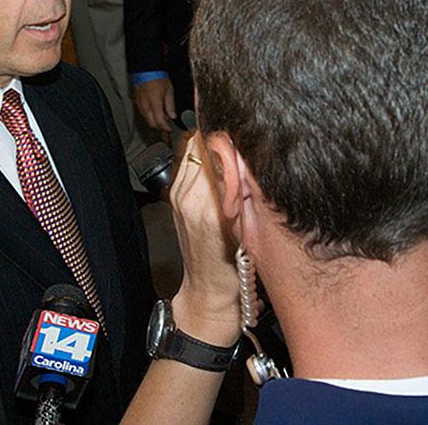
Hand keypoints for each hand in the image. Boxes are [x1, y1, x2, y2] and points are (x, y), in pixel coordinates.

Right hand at [133, 77, 175, 130]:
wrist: (146, 69)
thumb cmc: (157, 76)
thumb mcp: (169, 90)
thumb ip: (170, 105)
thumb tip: (172, 115)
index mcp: (154, 104)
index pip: (159, 122)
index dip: (165, 127)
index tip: (169, 128)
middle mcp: (146, 106)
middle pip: (151, 123)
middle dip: (159, 126)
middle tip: (166, 123)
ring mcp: (139, 104)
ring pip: (146, 118)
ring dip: (153, 120)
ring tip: (161, 115)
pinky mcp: (136, 101)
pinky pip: (142, 112)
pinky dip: (148, 114)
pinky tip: (153, 110)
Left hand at [168, 133, 240, 346]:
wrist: (208, 294)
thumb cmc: (234, 271)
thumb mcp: (250, 230)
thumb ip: (245, 188)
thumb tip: (247, 149)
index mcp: (207, 203)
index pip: (214, 145)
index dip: (235, 134)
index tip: (252, 132)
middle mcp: (187, 194)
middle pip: (202, 140)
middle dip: (226, 136)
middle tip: (248, 141)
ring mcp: (177, 194)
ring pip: (195, 147)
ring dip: (215, 145)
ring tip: (238, 154)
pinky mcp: (175, 196)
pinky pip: (190, 162)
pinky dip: (207, 157)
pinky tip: (225, 168)